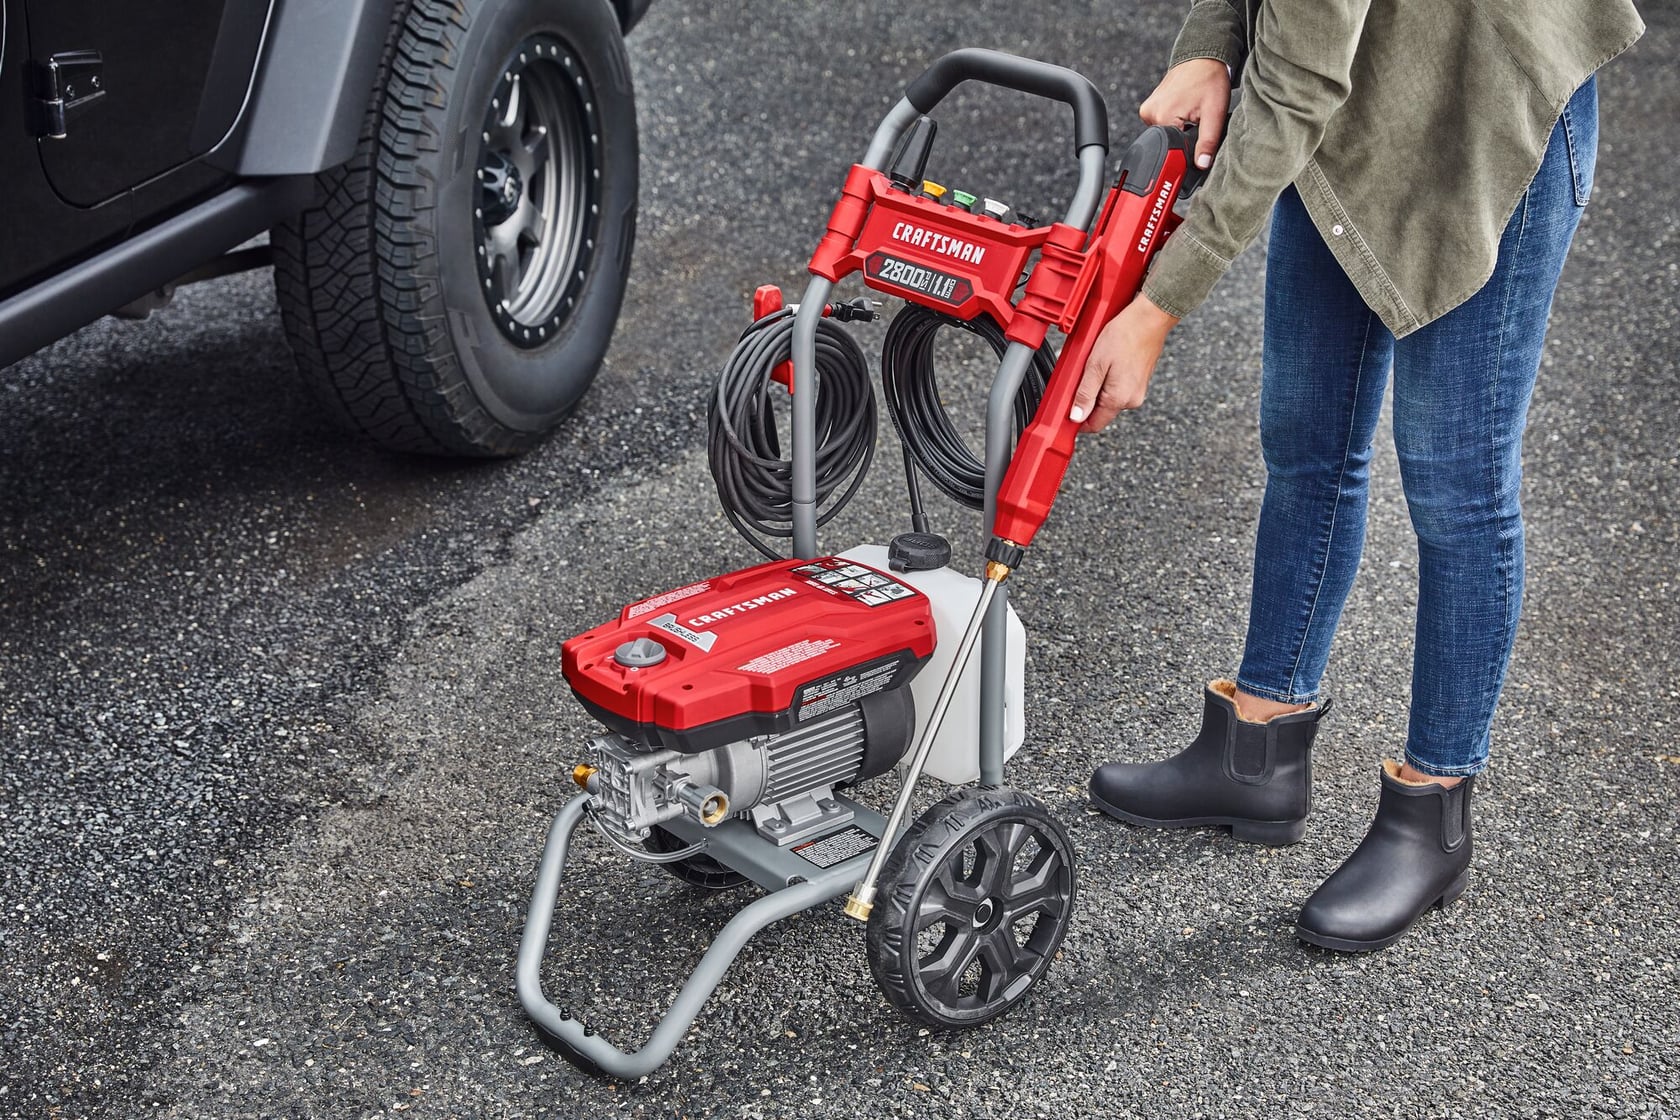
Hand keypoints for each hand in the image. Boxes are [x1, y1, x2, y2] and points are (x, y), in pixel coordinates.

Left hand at [1069, 295, 1178, 432]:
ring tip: (1095, 364)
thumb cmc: (1124, 335)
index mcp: (1119, 399)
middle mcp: (1131, 400)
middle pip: (1101, 411)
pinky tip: (1107, 362)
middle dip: (1087, 399)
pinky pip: (1118, 388)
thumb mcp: (1096, 364)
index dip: (1078, 421)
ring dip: (1097, 387)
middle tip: (1080, 375)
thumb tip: (1076, 417)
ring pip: (1109, 399)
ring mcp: (1138, 391)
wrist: (1150, 318)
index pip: (1094, 424)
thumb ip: (1085, 393)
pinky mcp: (1140, 382)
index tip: (1067, 411)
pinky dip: (1108, 380)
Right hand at [1139, 58, 1230, 169]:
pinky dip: (1173, 123)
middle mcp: (1150, 114)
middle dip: (1184, 139)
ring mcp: (1147, 110)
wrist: (1202, 56)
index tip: (1197, 144)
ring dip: (1178, 131)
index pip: (1173, 151)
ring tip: (1190, 112)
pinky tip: (1183, 110)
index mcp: (1163, 117)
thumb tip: (1202, 165)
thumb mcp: (1214, 113)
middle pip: (1168, 144)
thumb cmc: (1209, 79)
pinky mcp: (1148, 107)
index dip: (1187, 152)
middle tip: (1197, 121)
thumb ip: (1208, 142)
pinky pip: (1161, 125)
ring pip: (1164, 136)